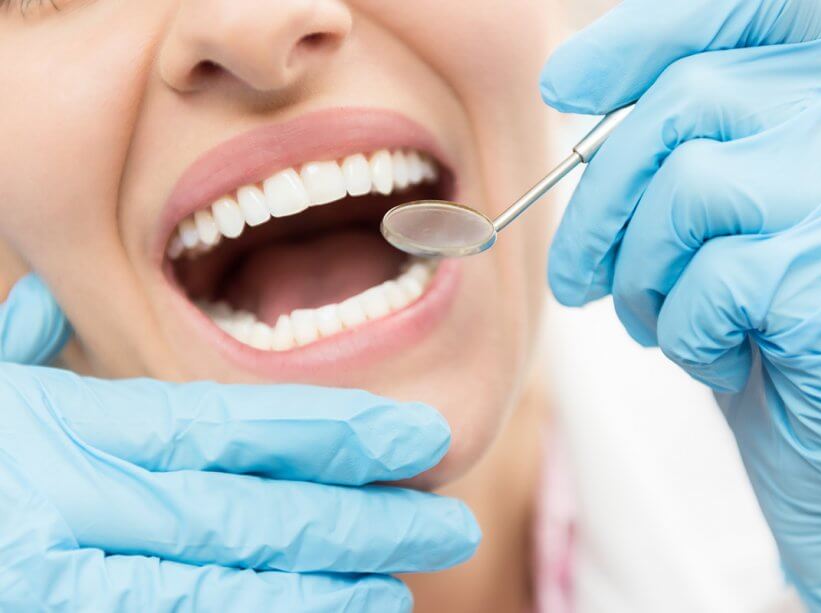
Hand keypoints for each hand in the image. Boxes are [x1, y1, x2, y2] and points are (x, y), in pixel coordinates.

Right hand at [0, 275, 479, 611]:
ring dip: (325, 591)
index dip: (331, 432)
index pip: (230, 428)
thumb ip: (20, 355)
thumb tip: (43, 307)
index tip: (414, 435)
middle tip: (447, 516)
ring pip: (229, 588)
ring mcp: (67, 582)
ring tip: (399, 587)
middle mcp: (76, 507)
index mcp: (69, 434)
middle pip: (250, 512)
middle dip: (357, 517)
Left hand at [542, 0, 820, 607]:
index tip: (563, 86)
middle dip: (596, 204)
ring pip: (688, 190)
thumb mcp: (717, 231)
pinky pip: (715, 280)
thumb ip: (671, 162)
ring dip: (639, 274)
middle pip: (680, 104)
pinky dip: (685, 330)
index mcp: (820, 100)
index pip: (743, 9)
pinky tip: (713, 356)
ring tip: (656, 322)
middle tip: (572, 279)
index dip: (640, 34)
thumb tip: (577, 113)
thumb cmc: (770, 334)